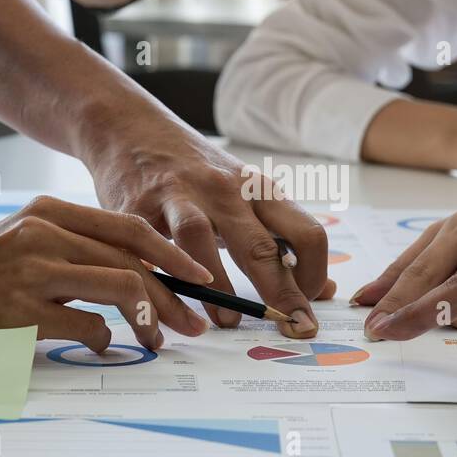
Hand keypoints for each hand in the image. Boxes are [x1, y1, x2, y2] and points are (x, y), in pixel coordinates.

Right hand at [0, 196, 212, 349]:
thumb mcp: (22, 243)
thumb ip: (73, 248)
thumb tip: (139, 276)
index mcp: (47, 211)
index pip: (128, 228)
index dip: (171, 254)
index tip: (198, 278)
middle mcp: (44, 234)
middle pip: (134, 261)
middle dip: (173, 296)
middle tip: (193, 323)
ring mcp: (33, 271)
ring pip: (122, 288)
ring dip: (150, 321)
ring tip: (157, 341)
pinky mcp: (22, 310)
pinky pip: (88, 325)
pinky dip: (104, 339)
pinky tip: (100, 345)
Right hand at [84, 117, 332, 337]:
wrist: (132, 128)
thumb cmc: (198, 173)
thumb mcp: (246, 198)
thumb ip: (283, 242)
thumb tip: (325, 289)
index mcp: (258, 189)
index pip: (306, 234)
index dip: (313, 276)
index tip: (305, 306)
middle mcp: (224, 189)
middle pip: (260, 245)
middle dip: (282, 293)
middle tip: (294, 328)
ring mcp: (179, 195)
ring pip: (200, 239)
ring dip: (217, 284)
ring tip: (228, 319)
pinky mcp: (137, 205)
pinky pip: (149, 247)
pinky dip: (163, 277)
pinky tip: (169, 301)